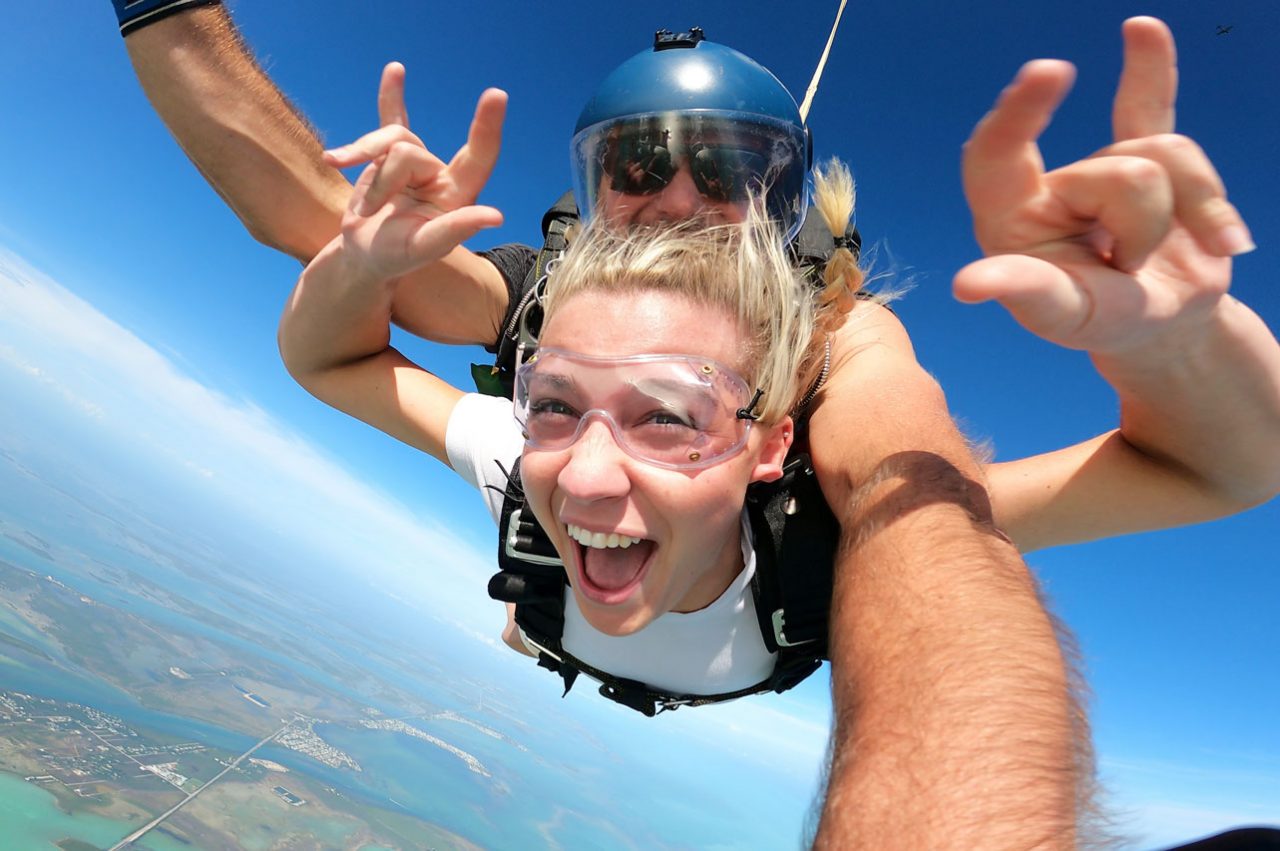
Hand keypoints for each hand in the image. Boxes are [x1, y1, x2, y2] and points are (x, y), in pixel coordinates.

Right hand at [323, 62, 505, 281]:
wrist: (364, 254)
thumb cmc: (397, 256)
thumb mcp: (423, 248)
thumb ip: (455, 229)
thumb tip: (495, 216)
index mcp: (458, 194)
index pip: (479, 155)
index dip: (486, 127)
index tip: (497, 95)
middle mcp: (441, 173)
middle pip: (409, 151)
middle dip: (382, 182)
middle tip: (369, 214)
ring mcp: (415, 161)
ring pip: (389, 141)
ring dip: (368, 177)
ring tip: (362, 208)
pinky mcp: (390, 154)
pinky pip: (393, 118)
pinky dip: (392, 96)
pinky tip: (395, 70)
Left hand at [954, 17, 1254, 356]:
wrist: (1158, 325)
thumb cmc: (1096, 321)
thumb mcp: (1064, 315)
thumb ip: (1027, 291)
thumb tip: (967, 285)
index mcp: (1009, 217)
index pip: (996, 154)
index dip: (1018, 115)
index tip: (1047, 74)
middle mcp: (1049, 183)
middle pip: (1120, 168)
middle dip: (1144, 226)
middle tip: (1128, 266)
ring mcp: (1100, 169)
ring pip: (1169, 152)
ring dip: (1187, 214)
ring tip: (1154, 254)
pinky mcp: (1149, 161)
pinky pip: (1150, 103)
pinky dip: (1150, 68)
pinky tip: (1142, 30)